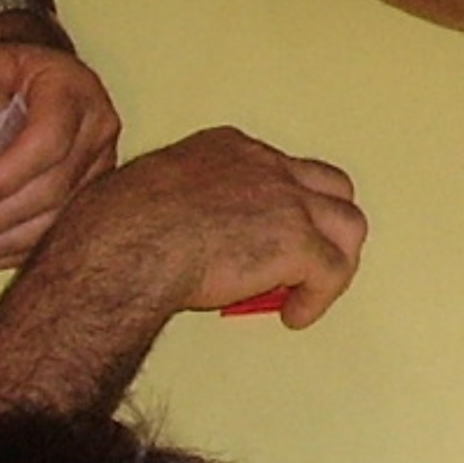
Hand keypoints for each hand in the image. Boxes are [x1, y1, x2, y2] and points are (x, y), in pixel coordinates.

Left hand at [0, 43, 120, 268]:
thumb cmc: (9, 72)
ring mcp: (101, 164)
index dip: (11, 171)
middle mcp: (99, 129)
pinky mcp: (90, 192)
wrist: (35, 76)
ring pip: (60, 215)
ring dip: (6, 239)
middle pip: (55, 186)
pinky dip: (19, 247)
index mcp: (75, 91)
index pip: (50, 139)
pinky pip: (59, 226)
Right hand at [39, 126, 365, 327]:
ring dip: (336, 260)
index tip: (269, 236)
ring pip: (349, 225)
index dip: (285, 206)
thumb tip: (183, 233)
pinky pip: (333, 271)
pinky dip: (320, 297)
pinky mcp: (298, 241)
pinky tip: (295, 315)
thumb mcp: (153, 191)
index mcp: (230, 148)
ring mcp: (288, 200)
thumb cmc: (114, 226)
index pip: (283, 169)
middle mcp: (267, 165)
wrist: (122, 246)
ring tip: (312, 290)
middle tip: (309, 261)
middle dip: (327, 224)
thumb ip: (185, 203)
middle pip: (332, 187)